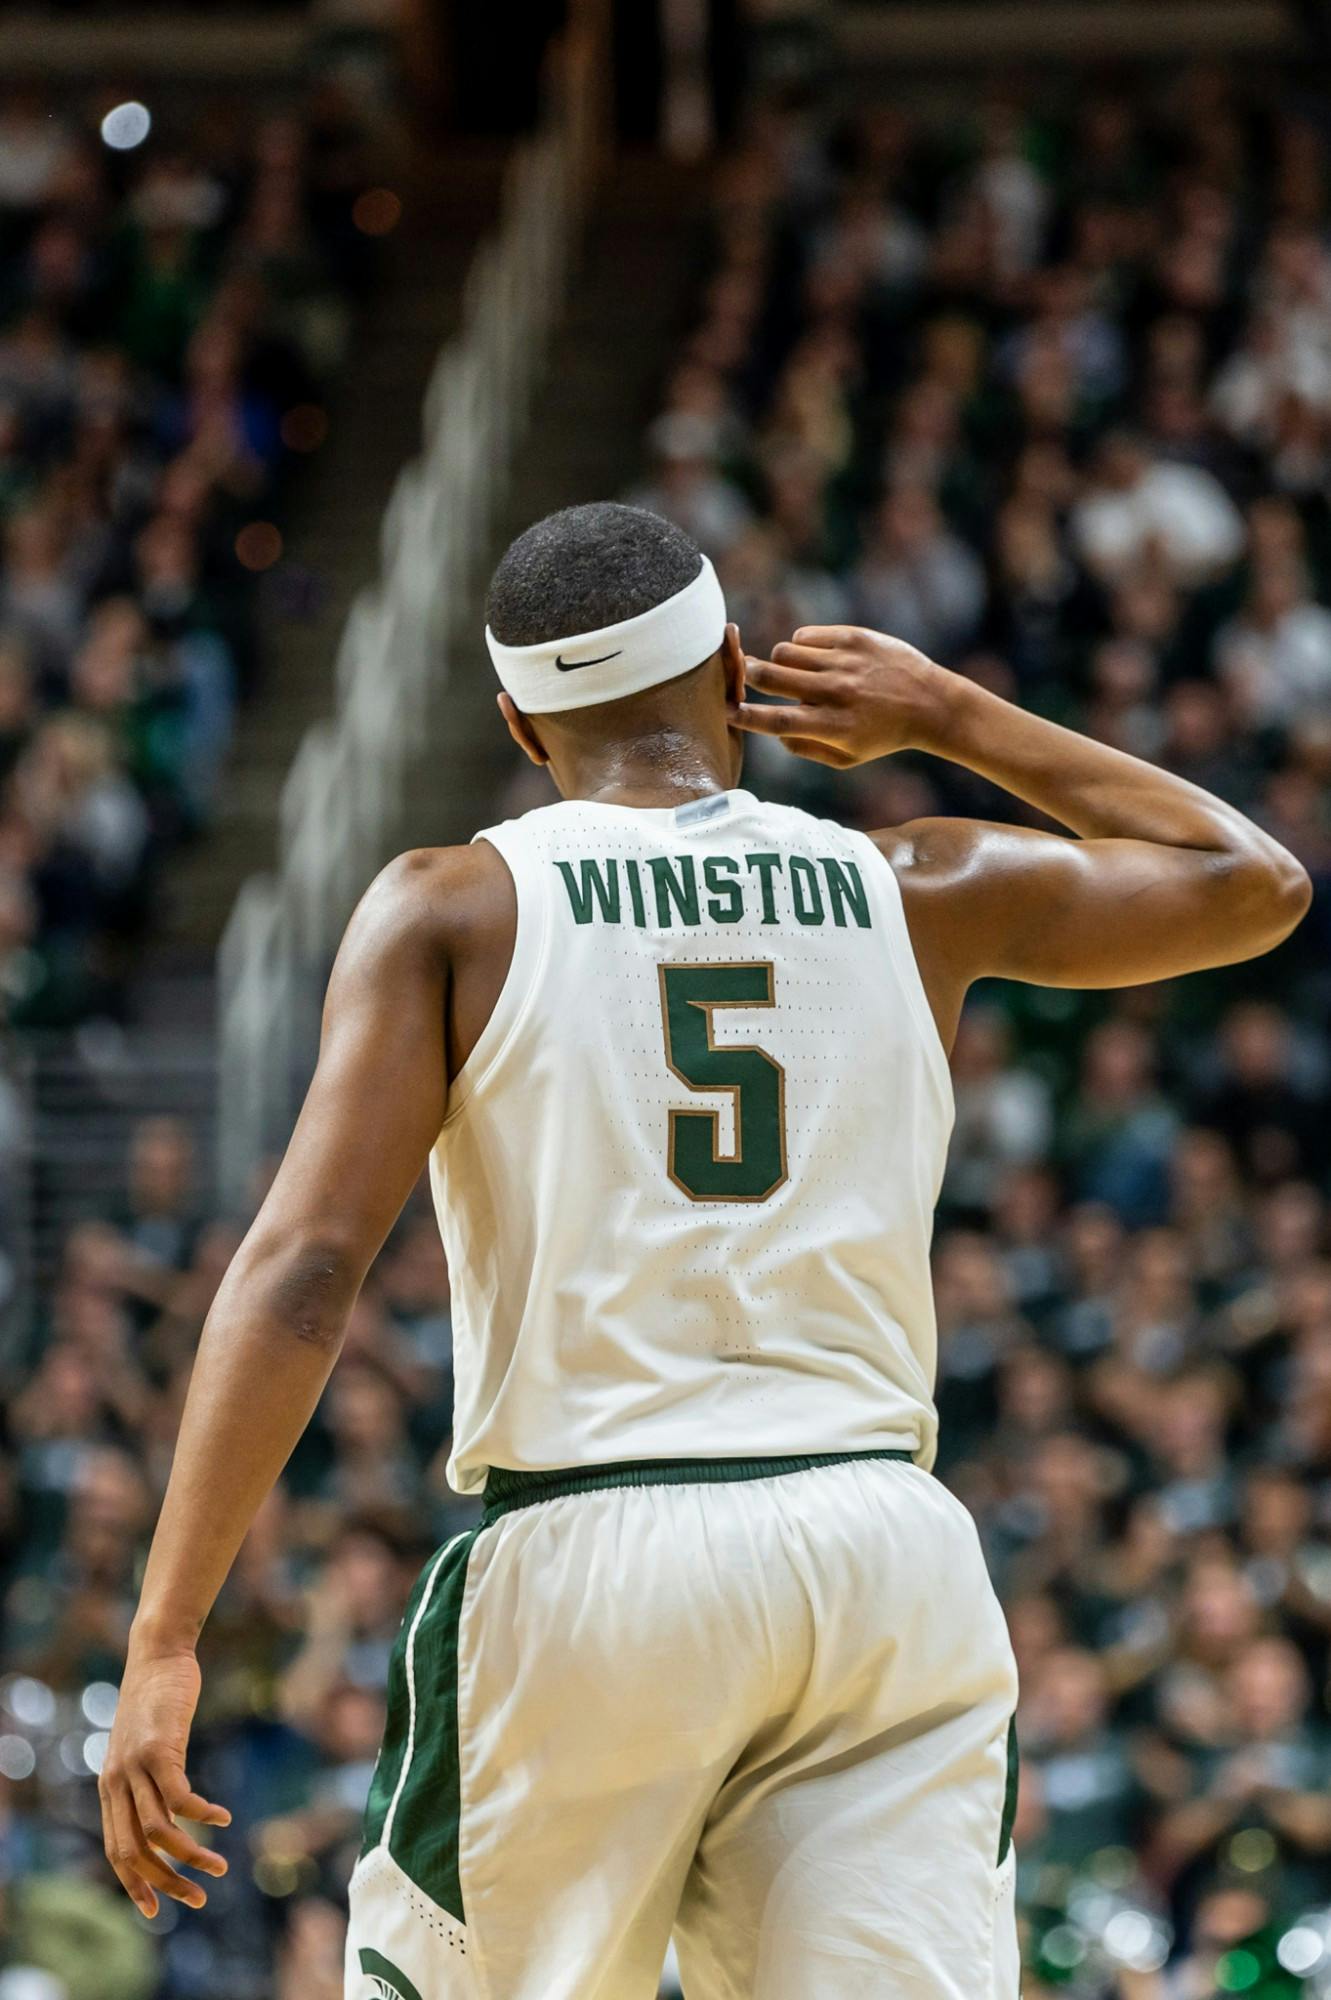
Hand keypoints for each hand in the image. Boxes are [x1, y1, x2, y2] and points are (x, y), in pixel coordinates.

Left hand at [99, 1643, 230, 1917]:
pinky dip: (203, 1815)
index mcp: (111, 1787)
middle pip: (136, 1852)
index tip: (157, 1911)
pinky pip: (180, 1798)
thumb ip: (149, 1780)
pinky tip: (224, 1818)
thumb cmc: (157, 1699)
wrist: (157, 1652)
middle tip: (198, 1898)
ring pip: (159, 1832)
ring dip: (191, 1855)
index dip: (136, 1885)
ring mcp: (135, 1766)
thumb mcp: (146, 1746)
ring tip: (220, 1866)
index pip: (117, 1852)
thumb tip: (172, 1813)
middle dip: (167, 1882)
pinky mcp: (158, 1749)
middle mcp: (116, 1782)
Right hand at [732, 626, 953, 765]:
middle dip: (749, 675)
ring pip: (784, 652)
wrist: (930, 703)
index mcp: (833, 727)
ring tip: (797, 672)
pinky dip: (801, 647)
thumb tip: (772, 731)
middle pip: (771, 677)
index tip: (726, 710)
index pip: (777, 721)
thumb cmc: (882, 735)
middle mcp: (837, 692)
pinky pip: (804, 636)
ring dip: (780, 662)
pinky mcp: (853, 637)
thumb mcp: (846, 758)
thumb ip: (804, 748)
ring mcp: (845, 662)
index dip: (744, 715)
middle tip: (746, 675)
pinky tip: (817, 658)